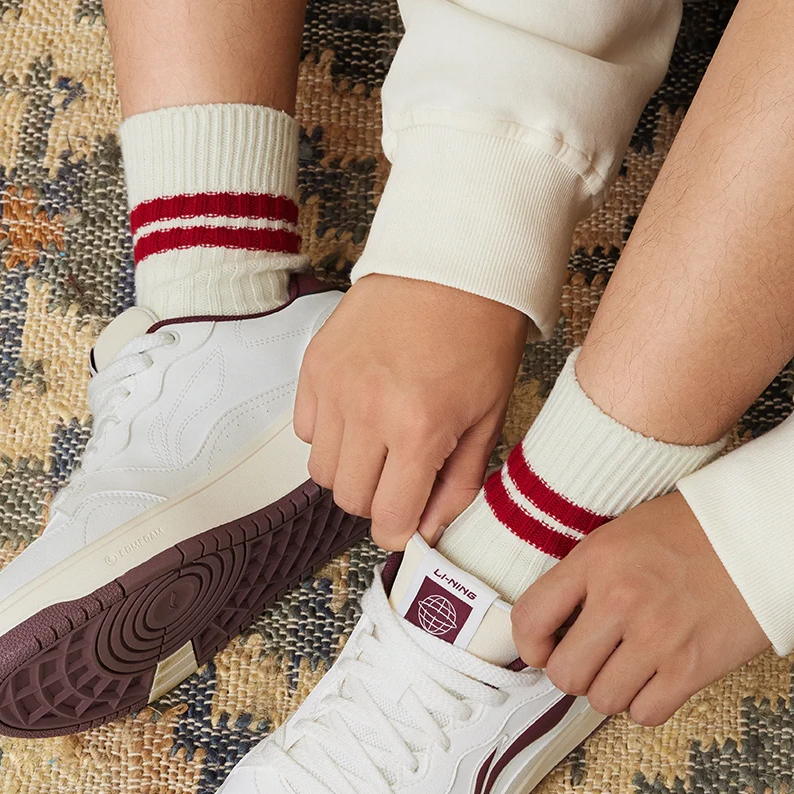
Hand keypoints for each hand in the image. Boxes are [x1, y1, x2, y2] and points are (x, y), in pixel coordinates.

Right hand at [294, 274, 528, 549]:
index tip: (410, 520)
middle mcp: (368, 412)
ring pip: (322, 471)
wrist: (453, 264)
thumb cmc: (480, 334)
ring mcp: (334, 388)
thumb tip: (428, 528)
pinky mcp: (314, 366)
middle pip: (350, 500)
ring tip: (380, 441)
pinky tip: (360, 411)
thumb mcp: (488, 419)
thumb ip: (458, 484)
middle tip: (401, 475)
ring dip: (351, 469)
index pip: (389, 519)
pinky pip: (305, 431)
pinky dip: (329, 434)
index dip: (402, 529)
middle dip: (377, 499)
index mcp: (419, 430)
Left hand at [511, 491, 769, 725]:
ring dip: (612, 691)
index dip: (531, 646)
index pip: (530, 618)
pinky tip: (659, 680)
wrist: (772, 531)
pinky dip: (647, 705)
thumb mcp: (628, 531)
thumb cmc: (701, 528)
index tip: (545, 649)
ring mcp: (657, 636)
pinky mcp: (693, 666)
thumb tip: (559, 621)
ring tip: (630, 669)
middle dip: (575, 674)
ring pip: (602, 700)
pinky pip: (646, 712)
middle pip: (564, 673)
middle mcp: (620, 599)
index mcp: (596, 559)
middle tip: (594, 662)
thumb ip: (589, 573)